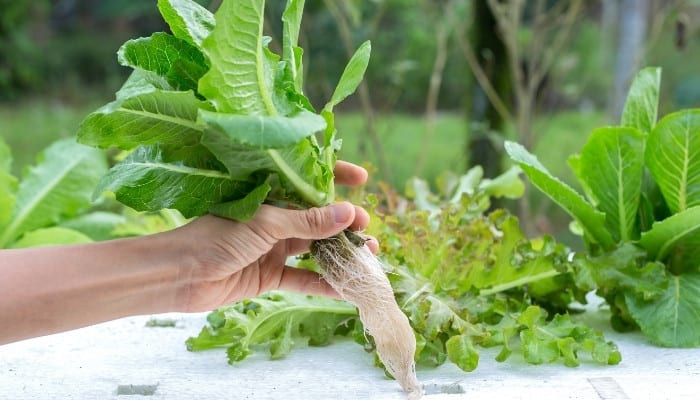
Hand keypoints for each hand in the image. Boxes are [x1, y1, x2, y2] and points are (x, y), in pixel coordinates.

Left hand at [172, 161, 374, 311]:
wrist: (181, 275)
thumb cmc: (215, 237)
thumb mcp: (266, 224)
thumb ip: (308, 222)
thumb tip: (349, 214)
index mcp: (270, 195)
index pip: (308, 180)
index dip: (336, 177)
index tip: (362, 178)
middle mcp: (274, 219)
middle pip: (317, 218)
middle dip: (344, 222)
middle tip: (366, 228)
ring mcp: (273, 248)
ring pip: (314, 248)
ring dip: (339, 253)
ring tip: (367, 255)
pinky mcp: (269, 275)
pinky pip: (303, 278)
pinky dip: (323, 283)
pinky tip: (345, 287)